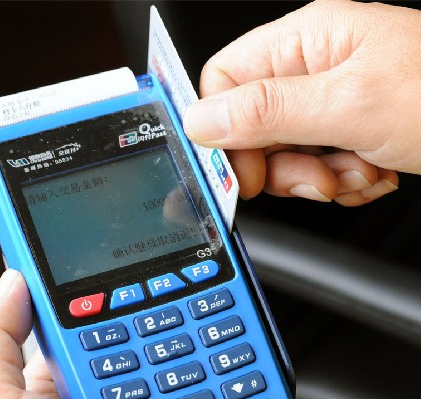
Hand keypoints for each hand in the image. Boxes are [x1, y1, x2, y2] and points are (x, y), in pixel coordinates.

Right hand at [184, 0, 420, 204]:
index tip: (243, 171)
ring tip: (357, 172)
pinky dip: (340, 182)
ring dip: (316, 178)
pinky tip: (371, 173)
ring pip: (284, 154)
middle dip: (280, 165)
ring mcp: (330, 103)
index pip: (224, 84)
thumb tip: (202, 121)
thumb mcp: (352, 105)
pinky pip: (315, 167)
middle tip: (313, 178)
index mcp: (304, 43)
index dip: (224, 132)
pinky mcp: (347, 131)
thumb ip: (268, 112)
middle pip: (252, 127)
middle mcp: (311, 70)